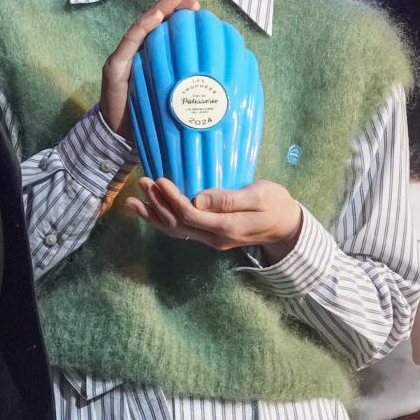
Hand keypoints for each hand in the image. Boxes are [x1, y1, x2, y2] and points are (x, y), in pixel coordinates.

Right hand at [100, 0, 199, 141]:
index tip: (200, 7)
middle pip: (156, 23)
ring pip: (144, 26)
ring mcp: (125, 56)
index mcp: (151, 58)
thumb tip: (218, 76)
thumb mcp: (173, 96)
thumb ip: (186, 82)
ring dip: (161, 10)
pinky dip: (144, 27)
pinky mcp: (116, 65)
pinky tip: (157, 18)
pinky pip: (130, 41)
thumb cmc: (149, 117)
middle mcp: (137, 52)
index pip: (166, 31)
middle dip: (174, 6)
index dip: (182, 16)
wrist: (119, 136)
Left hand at [131, 178, 303, 257]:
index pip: (190, 215)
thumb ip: (229, 199)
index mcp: (226, 227)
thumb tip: (199, 198)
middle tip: (142, 183)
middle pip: (177, 224)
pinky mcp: (210, 235)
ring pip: (175, 230)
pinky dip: (162, 220)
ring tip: (133, 201)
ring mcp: (211, 239)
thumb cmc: (276, 204)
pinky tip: (149, 211)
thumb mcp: (259, 197)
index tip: (160, 180)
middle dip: (157, 204)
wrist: (287, 225)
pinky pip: (182, 229)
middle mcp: (214, 238)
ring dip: (154, 215)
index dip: (171, 199)